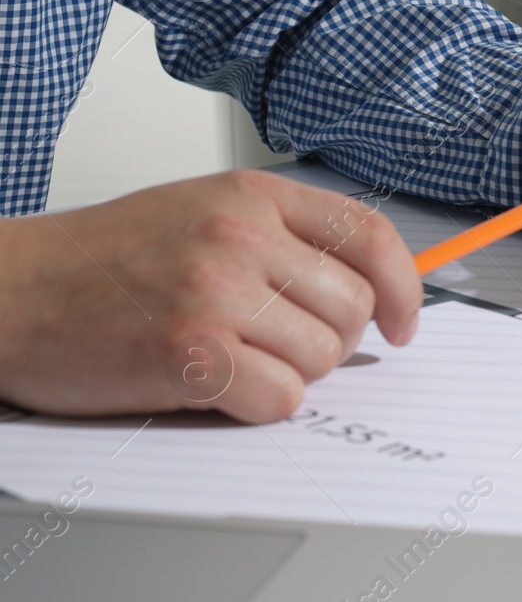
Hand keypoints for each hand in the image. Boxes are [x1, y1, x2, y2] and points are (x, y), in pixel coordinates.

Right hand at [0, 172, 420, 421]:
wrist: (8, 290)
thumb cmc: (102, 261)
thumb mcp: (201, 212)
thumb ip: (283, 238)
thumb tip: (369, 288)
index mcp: (251, 196)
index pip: (369, 235)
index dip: (402, 287)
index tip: (402, 322)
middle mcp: (240, 236)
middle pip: (352, 307)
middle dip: (330, 340)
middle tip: (277, 344)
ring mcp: (215, 294)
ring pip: (322, 358)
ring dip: (289, 372)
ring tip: (231, 356)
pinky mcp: (190, 355)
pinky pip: (282, 400)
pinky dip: (258, 405)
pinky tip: (217, 386)